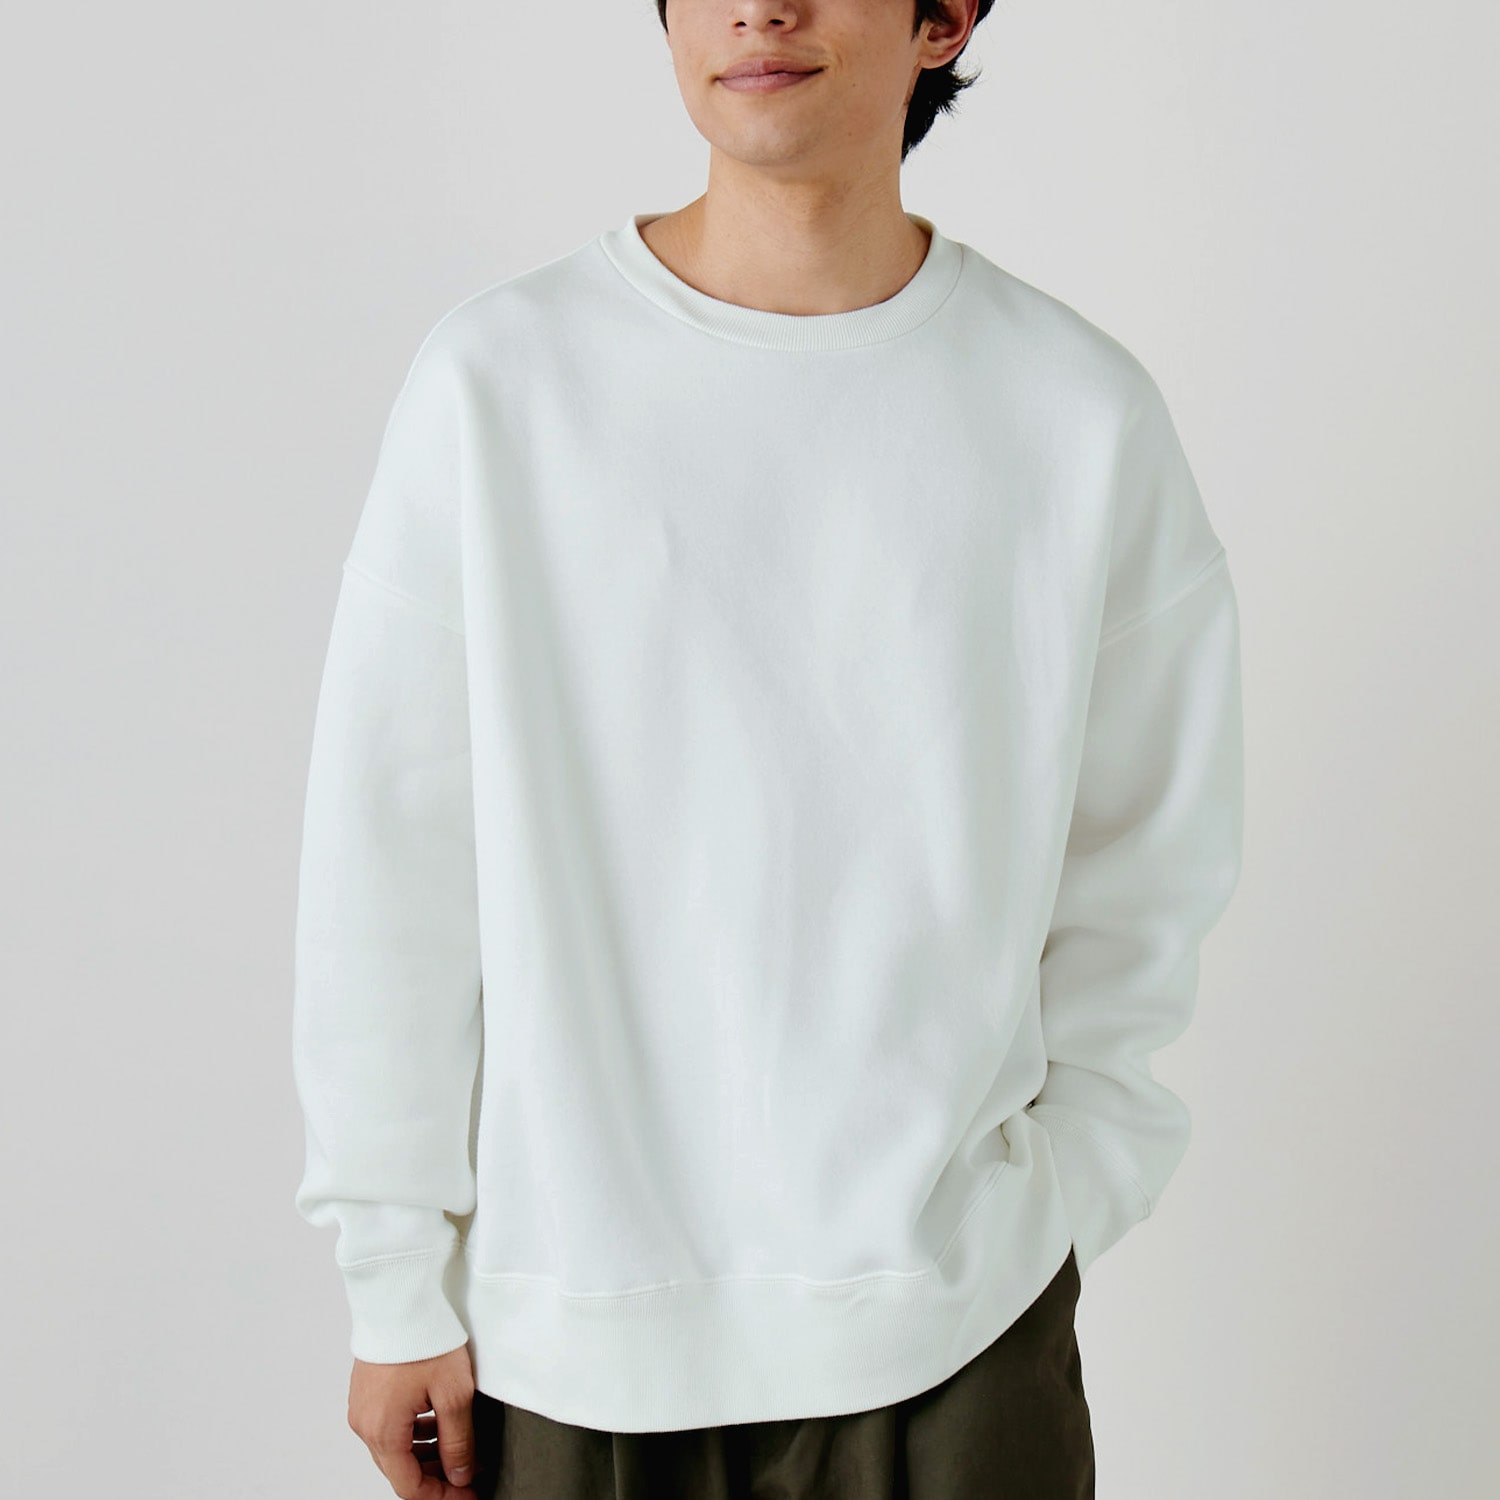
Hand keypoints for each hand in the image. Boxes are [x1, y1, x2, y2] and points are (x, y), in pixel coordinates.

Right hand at [348, 1344, 483, 1497]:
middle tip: (467, 1474)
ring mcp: (362, 1407)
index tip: (468, 1494)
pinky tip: (437, 1422)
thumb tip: (460, 1474)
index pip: (410, 1487)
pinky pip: (388, 1426)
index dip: (442, 1497)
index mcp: (383, 1432)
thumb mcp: (454, 1394)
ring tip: (458, 1447)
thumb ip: (458, 1441)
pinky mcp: (366, 1391)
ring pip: (394, 1449)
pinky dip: (413, 1432)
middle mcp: (365, 1425)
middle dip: (435, 1477)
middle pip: (399, 1470)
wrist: (400, 1296)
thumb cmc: (425, 1338)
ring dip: (424, 1454)